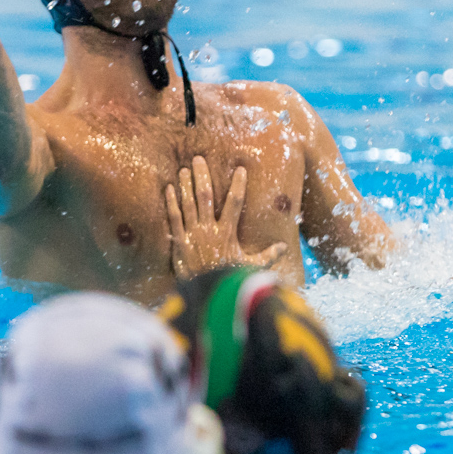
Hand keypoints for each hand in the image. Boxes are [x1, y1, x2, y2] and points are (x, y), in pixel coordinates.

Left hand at [166, 156, 287, 280]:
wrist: (205, 294)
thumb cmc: (228, 279)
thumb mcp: (249, 267)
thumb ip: (267, 255)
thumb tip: (284, 247)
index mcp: (227, 233)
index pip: (235, 203)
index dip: (238, 185)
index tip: (240, 168)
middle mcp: (209, 230)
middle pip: (205, 197)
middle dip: (202, 176)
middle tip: (198, 159)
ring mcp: (192, 235)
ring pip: (188, 204)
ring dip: (186, 185)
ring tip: (184, 169)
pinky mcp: (179, 242)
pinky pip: (174, 218)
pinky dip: (171, 203)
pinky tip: (169, 189)